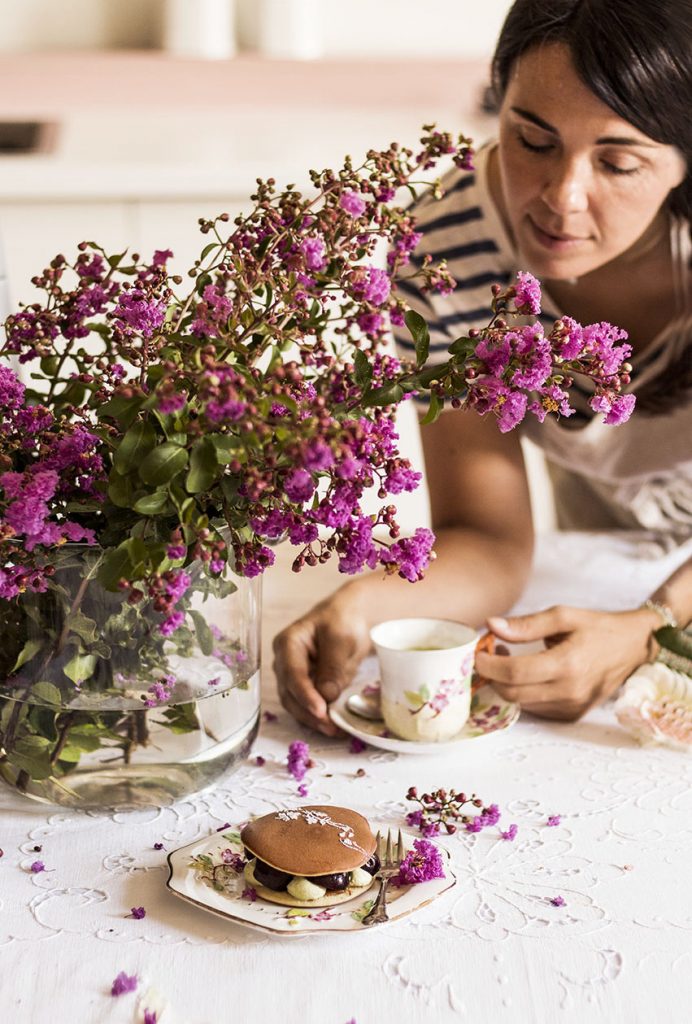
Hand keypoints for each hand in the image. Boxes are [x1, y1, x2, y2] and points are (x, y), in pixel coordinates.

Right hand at [272, 588, 370, 735]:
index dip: (304, 694)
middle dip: (308, 713)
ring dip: (313, 720)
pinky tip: (334, 726)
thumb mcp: (341, 637)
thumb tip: (326, 696)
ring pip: (295, 704)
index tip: (321, 711)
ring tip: (335, 730)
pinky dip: (318, 718)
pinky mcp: (303, 688)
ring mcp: (292, 676)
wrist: (349, 618)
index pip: (292, 673)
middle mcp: (284, 662)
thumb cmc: (343, 620)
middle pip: (289, 693)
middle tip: (331, 726)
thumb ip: (332, 665)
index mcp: (288, 643)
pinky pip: (306, 707)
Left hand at [475, 605, 657, 720]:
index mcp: (567, 664)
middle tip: (488, 655)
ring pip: (521, 704)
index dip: (488, 665)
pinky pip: (536, 709)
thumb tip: (491, 626)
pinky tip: (526, 675)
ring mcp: (572, 707)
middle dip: (491, 676)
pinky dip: (523, 694)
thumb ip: (527, 624)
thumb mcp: (564, 616)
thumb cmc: (598, 628)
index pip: (515, 673)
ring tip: (507, 660)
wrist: (634, 648)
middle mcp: (570, 691)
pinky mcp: (572, 715)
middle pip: (512, 693)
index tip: (476, 652)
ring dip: (505, 685)